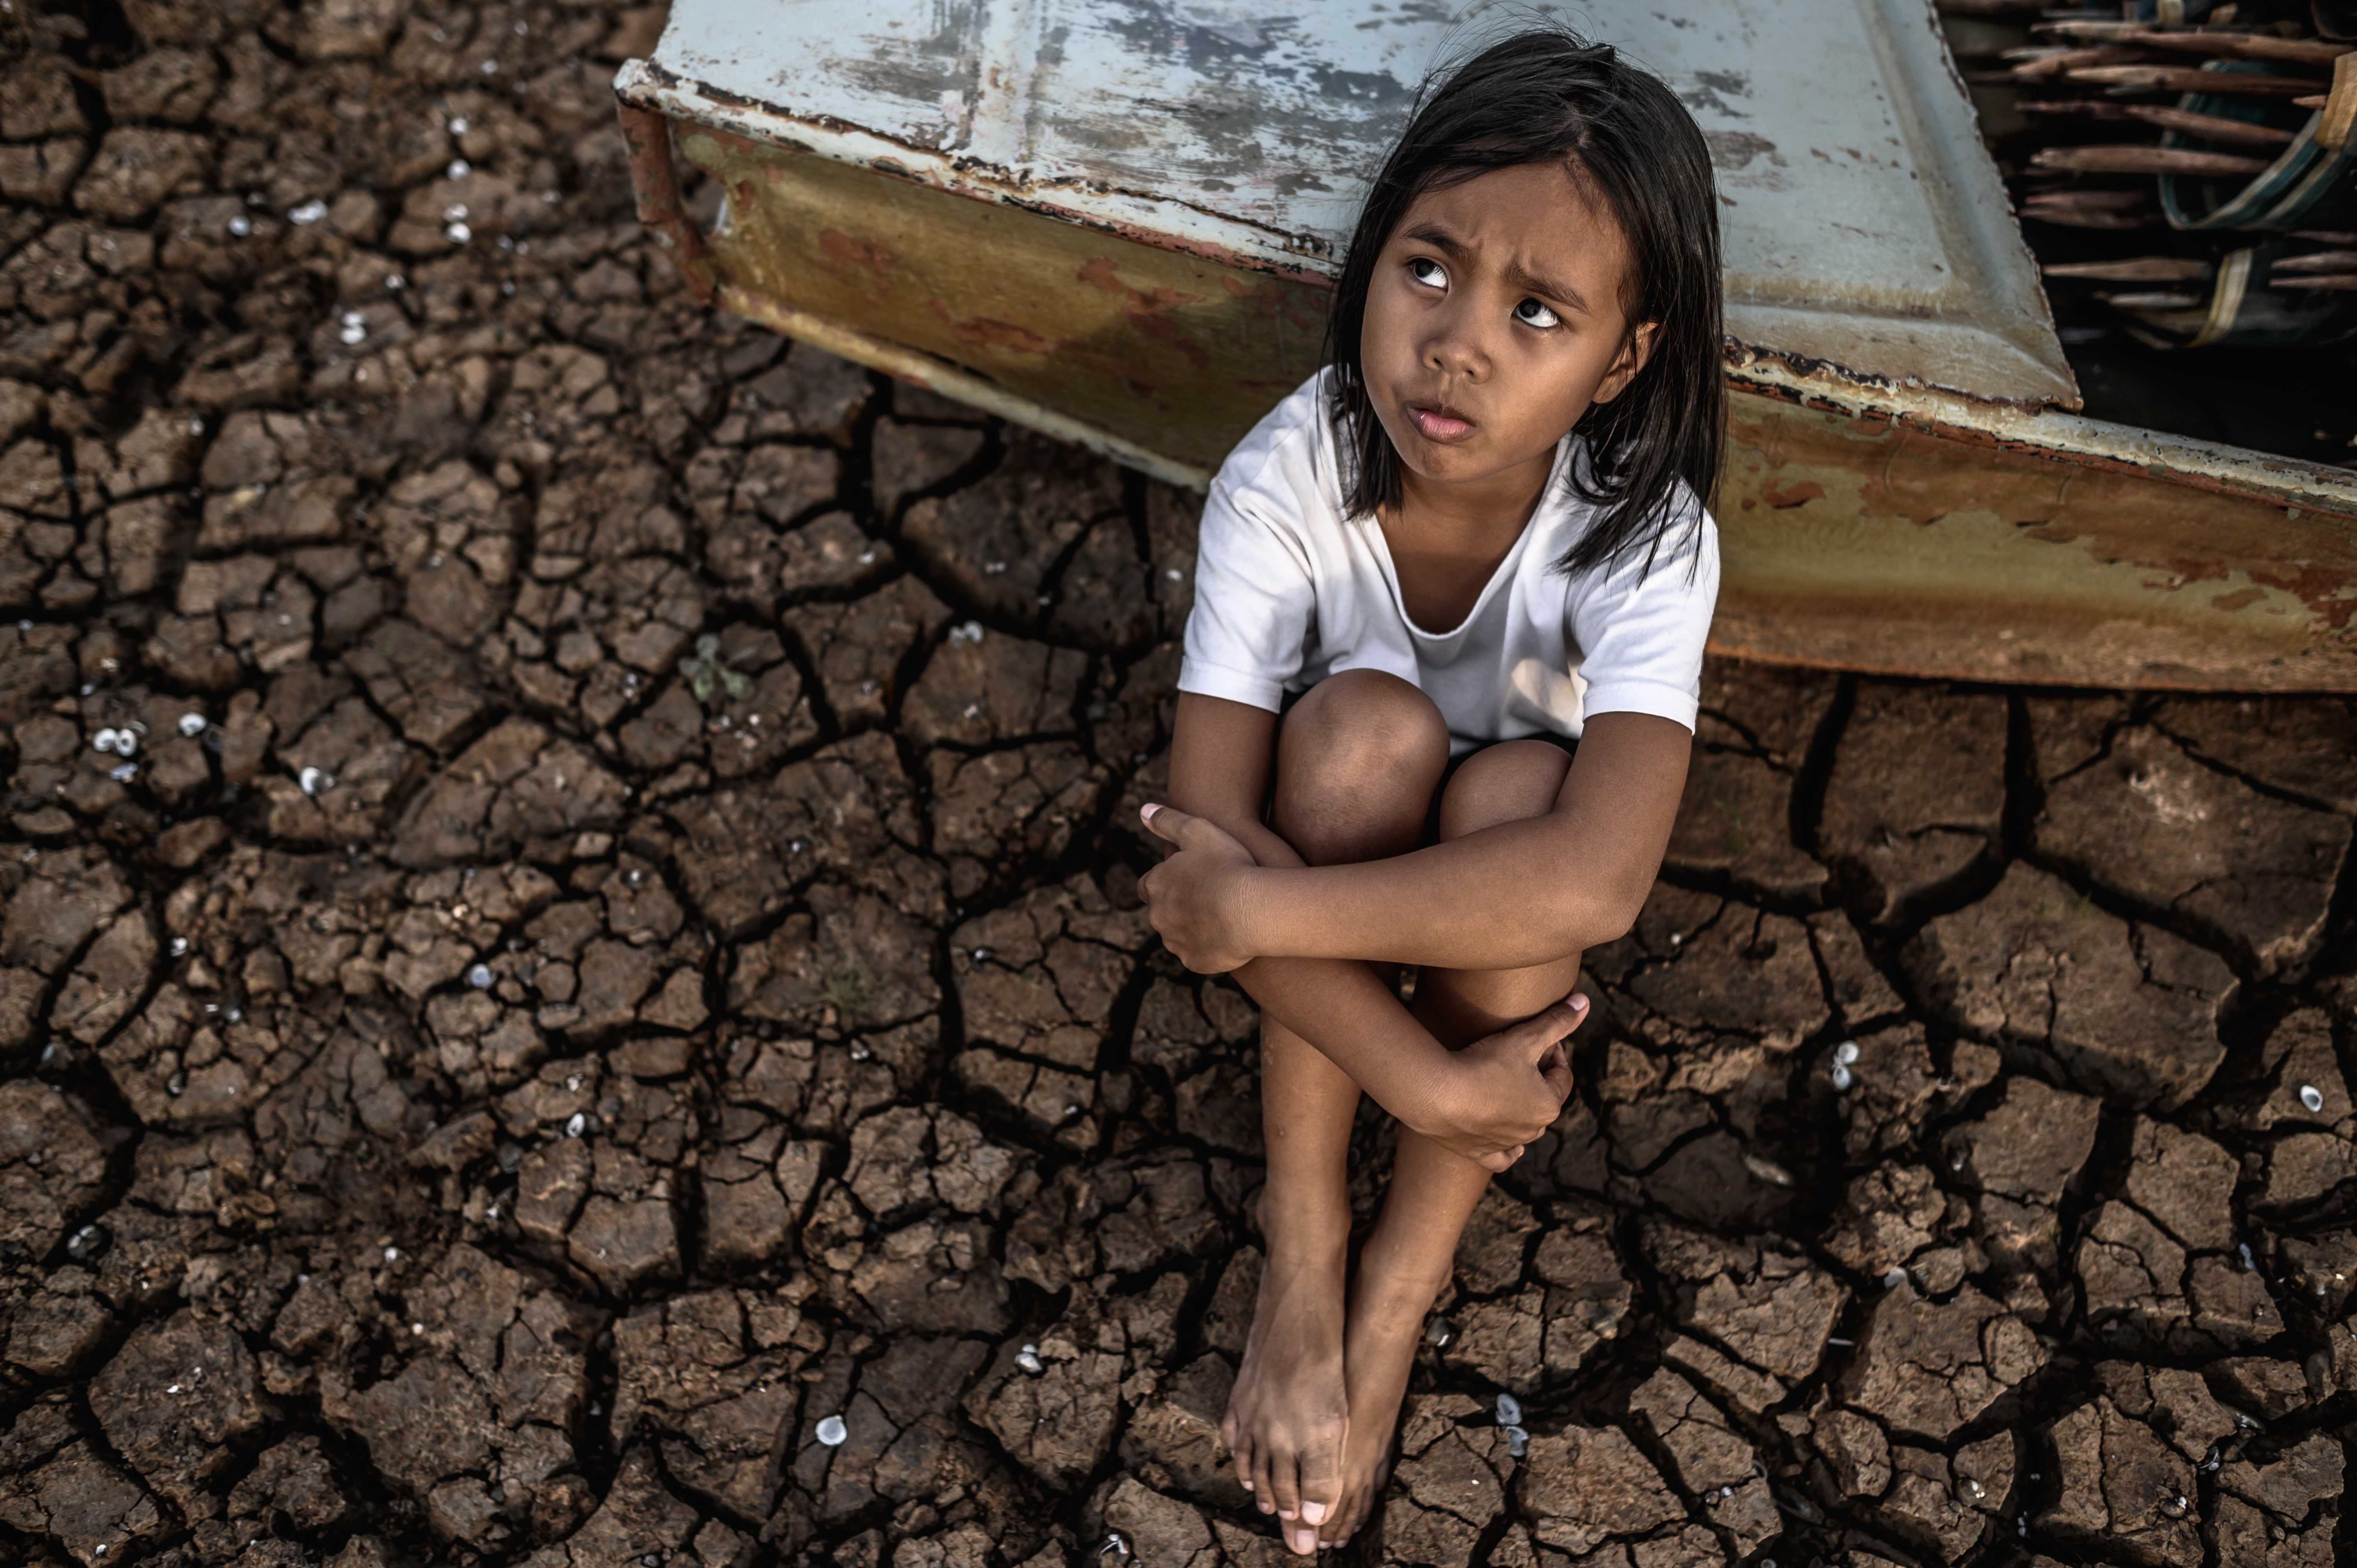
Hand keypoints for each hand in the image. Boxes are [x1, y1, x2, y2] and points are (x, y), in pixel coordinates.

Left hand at [1137, 802, 1260, 972]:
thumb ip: (1168, 820)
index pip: (1148, 885)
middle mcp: (1159, 917)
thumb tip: (1143, 810)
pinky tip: (1228, 936)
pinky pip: (1197, 955)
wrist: (1249, 909)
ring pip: (1178, 935)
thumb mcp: (1198, 830)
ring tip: (1220, 916)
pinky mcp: (1195, 962)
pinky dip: (1208, 947)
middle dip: (1178, 906)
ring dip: (1192, 927)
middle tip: (1207, 896)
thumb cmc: (1226, 865)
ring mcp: (1176, 942)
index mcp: (1157, 885)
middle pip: (1162, 912)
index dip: (1166, 881)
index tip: (1187, 878)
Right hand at [1407, 995, 1585, 1172]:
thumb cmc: (1484, 1064)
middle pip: (1544, 1100)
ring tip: (1508, 1088)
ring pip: (1525, 1128)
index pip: (1561, 1076)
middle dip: (1538, 1080)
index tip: (1540, 1038)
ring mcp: (1506, 1144)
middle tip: (1520, 1059)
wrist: (1438, 1094)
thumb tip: (1585, 1002)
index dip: (1553, 1053)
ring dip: (1522, 1110)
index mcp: (1549, 1105)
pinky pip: (1503, 1157)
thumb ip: (1557, 1021)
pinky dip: (1508, 1149)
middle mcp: (1532, 1130)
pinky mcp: (1480, 1153)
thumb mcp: (1525, 1037)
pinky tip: (1511, 1144)